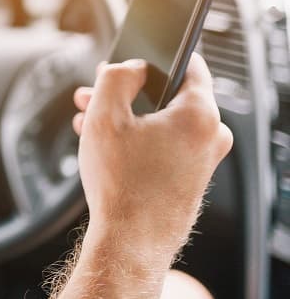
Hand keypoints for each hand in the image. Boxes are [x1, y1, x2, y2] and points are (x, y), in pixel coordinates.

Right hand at [71, 54, 232, 260]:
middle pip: (168, 95)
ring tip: (88, 121)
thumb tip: (130, 68)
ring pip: (162, 122)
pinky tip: (105, 145)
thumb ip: (117, 76)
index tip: (128, 58)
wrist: (130, 242)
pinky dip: (137, 139)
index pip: (189, 63)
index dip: (152, 55)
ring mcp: (203, 160)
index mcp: (199, 113)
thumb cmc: (121, 184)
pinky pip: (164, 145)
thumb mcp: (105, 115)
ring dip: (126, 116)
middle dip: (126, 91)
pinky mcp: (191, 179)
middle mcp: (210, 136)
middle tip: (92, 93)